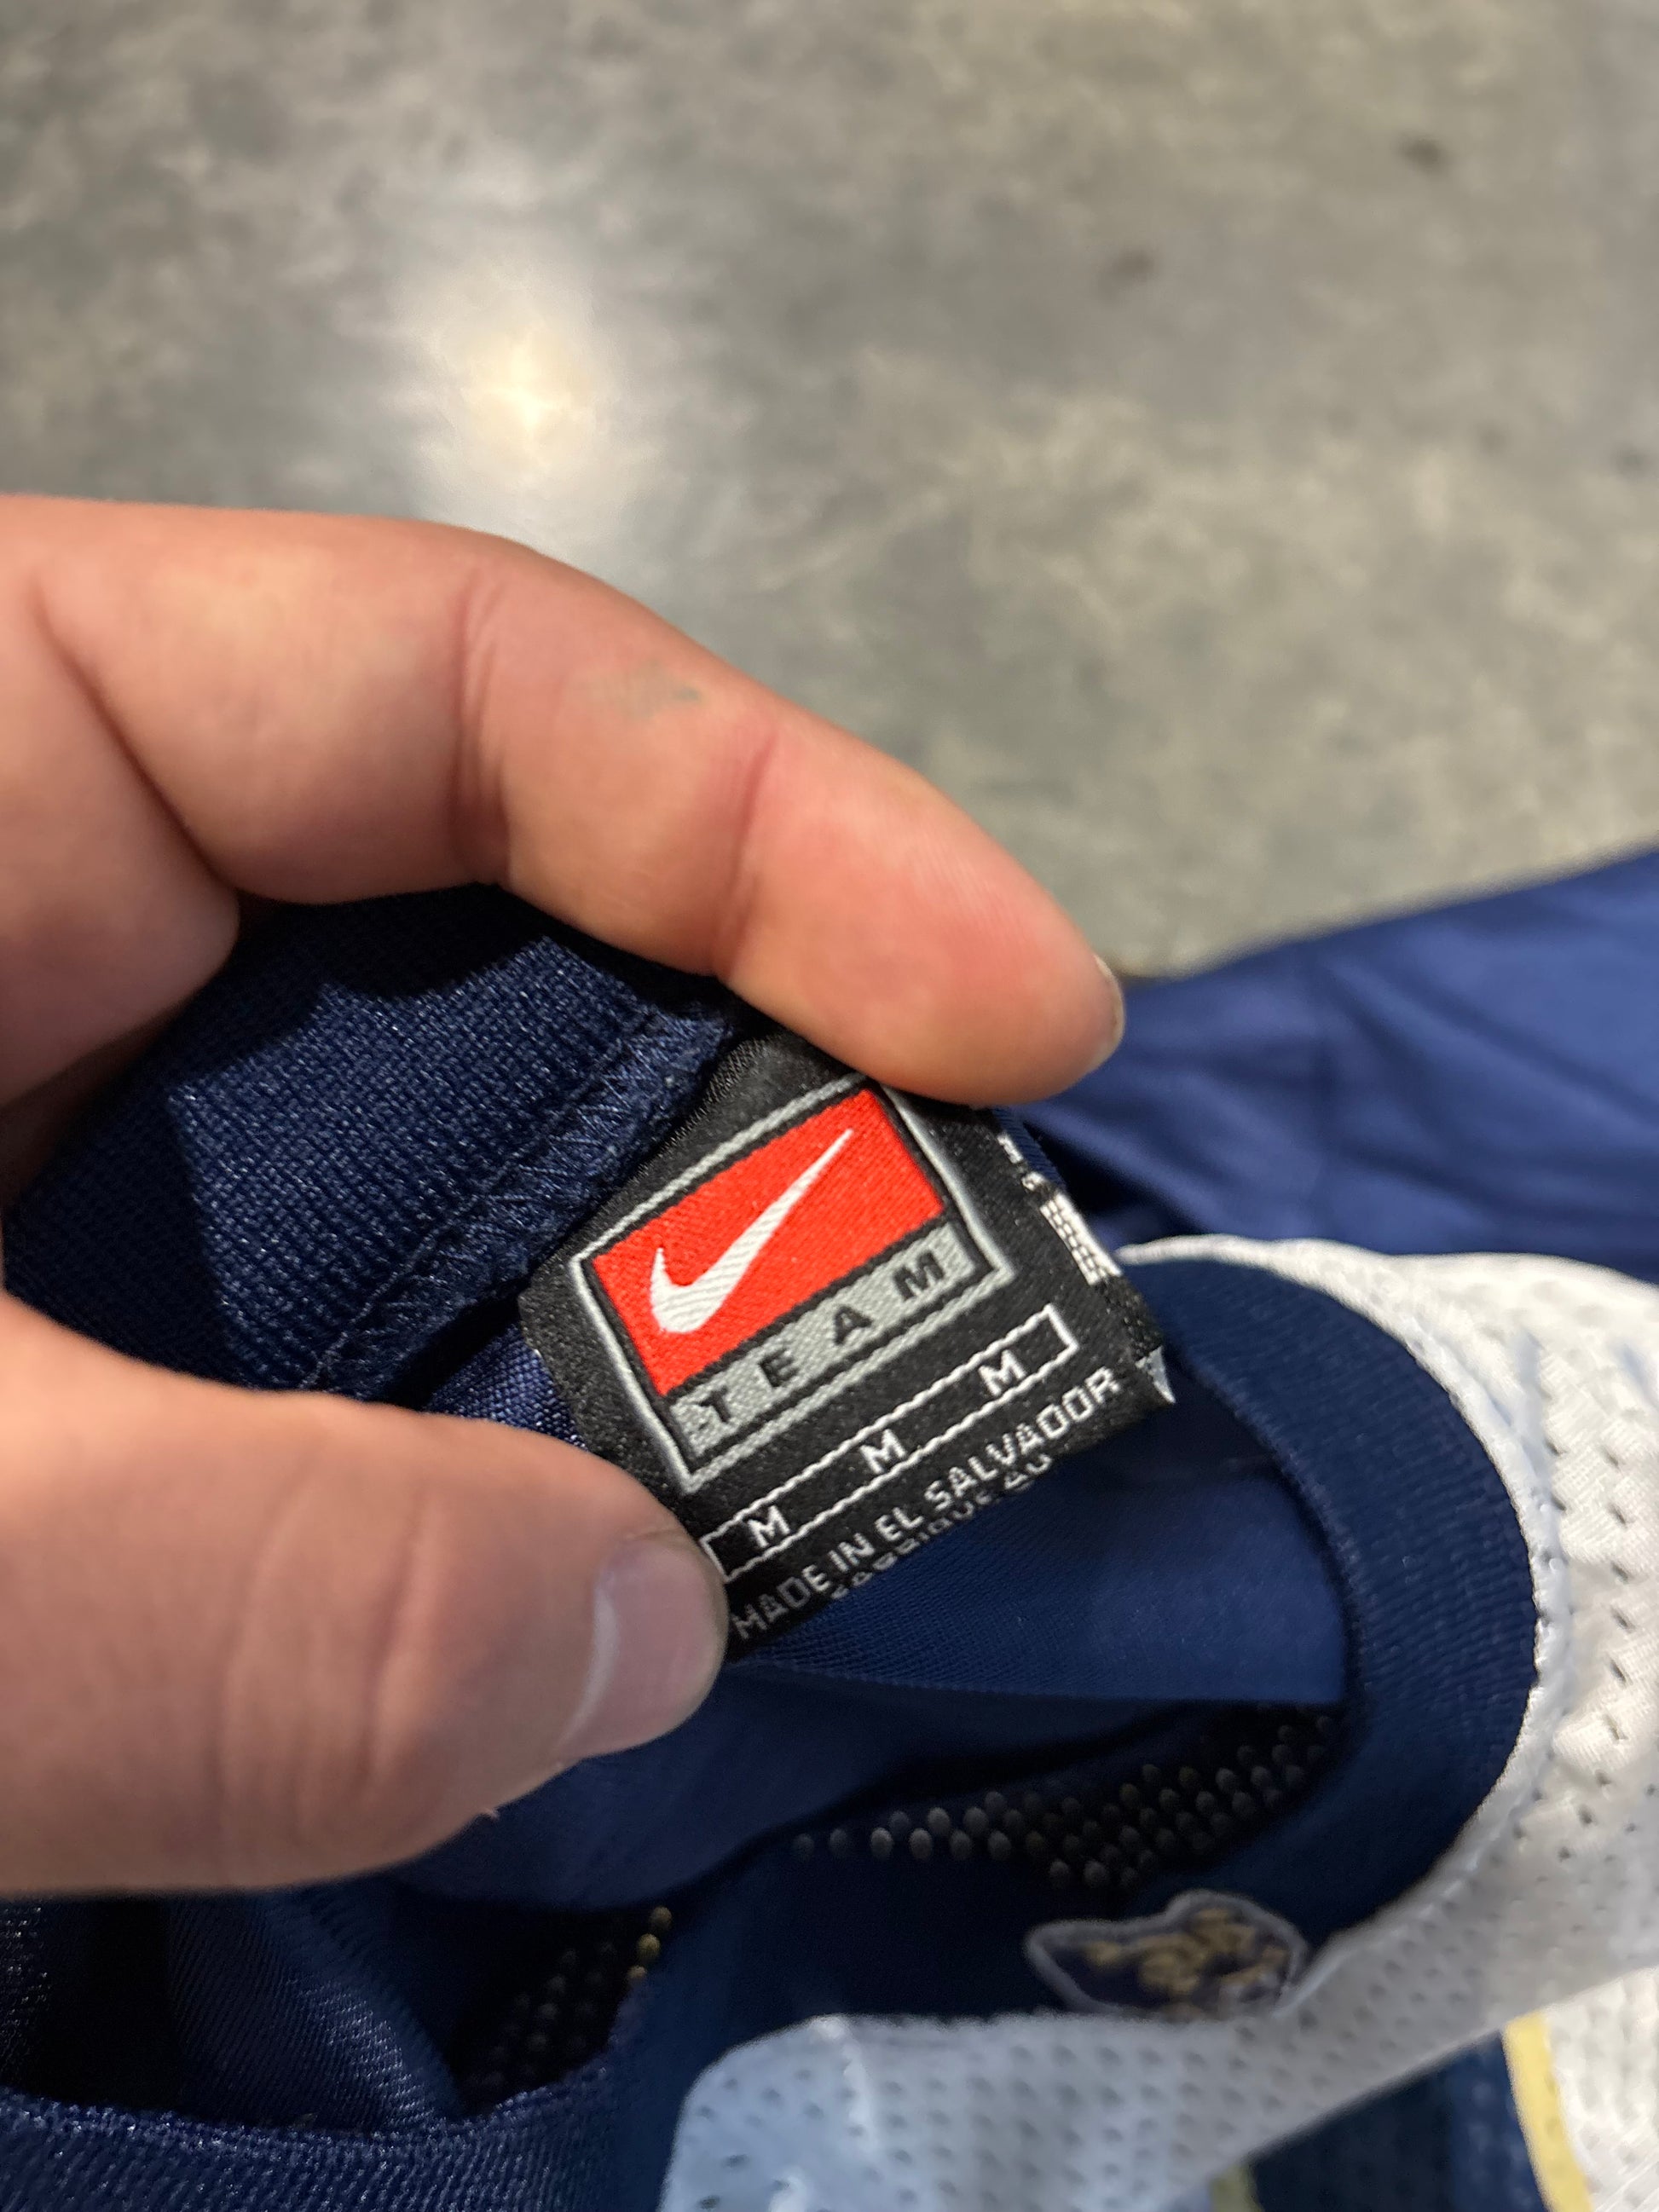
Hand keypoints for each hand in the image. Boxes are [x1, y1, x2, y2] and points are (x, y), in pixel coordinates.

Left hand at [0, 498, 1118, 1893]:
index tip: (1033, 1020)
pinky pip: (297, 1377)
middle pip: (485, 954)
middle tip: (948, 1357)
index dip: (784, 819)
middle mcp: (45, 926)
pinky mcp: (48, 1339)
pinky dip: (429, 1500)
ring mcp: (45, 1139)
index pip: (453, 676)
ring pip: (410, 1203)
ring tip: (768, 1538)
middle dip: (726, 1148)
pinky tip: (531, 1622)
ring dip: (588, 1374)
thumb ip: (206, 1587)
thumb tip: (631, 1636)